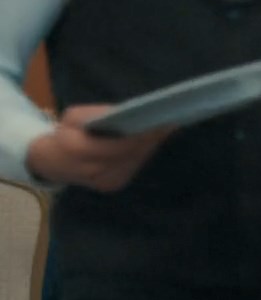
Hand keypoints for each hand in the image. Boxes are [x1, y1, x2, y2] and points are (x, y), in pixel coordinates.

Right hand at [25, 106, 172, 191]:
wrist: (51, 162)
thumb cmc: (64, 133)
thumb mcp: (73, 116)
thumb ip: (97, 114)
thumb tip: (128, 112)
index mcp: (79, 151)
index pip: (117, 144)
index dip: (140, 135)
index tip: (160, 122)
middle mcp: (93, 171)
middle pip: (131, 154)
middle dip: (151, 139)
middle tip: (171, 123)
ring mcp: (103, 182)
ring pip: (135, 161)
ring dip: (151, 145)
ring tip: (167, 129)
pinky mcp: (111, 186)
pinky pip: (132, 167)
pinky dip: (142, 153)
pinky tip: (153, 141)